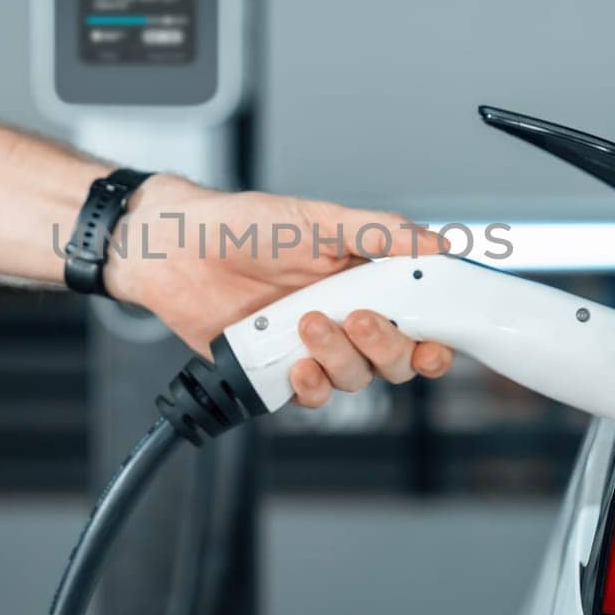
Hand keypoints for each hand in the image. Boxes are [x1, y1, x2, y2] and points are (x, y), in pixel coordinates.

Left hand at [106, 175, 455, 406]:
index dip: (435, 340)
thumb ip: (379, 233)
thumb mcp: (318, 219)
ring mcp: (311, 347)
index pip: (417, 322)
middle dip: (387, 346)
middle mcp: (344, 320)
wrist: (177, 247)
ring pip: (355, 378)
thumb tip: (437, 243)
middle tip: (361, 318)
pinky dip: (312, 385)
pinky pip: (311, 395)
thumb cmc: (244, 226)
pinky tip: (297, 363)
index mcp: (365, 283)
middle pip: (393, 360)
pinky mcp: (276, 371)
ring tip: (309, 323)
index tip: (435, 342)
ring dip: (341, 357)